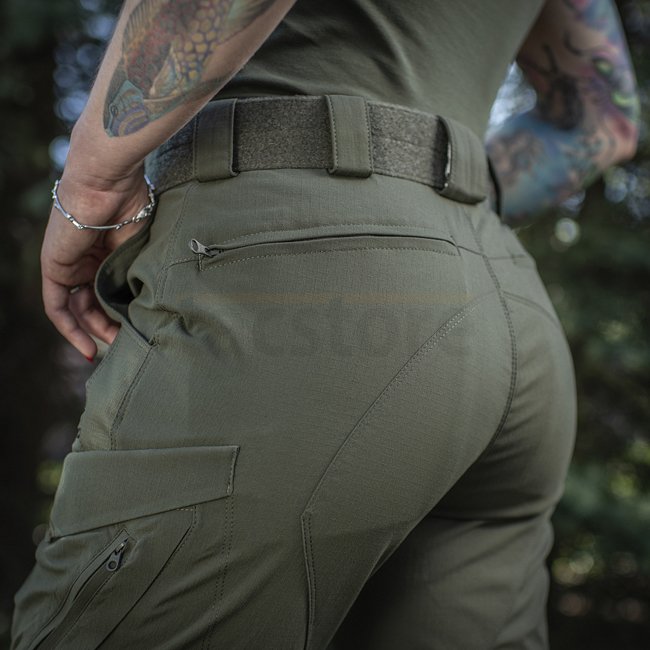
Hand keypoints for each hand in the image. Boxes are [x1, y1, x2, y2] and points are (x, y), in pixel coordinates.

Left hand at [41, 168, 151, 360]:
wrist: (108, 181)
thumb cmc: (130, 205)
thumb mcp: (139, 248)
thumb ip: (136, 276)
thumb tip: (145, 309)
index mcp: (105, 251)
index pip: (109, 290)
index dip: (122, 312)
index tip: (138, 330)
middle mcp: (85, 259)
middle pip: (93, 302)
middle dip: (109, 326)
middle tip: (127, 343)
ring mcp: (68, 263)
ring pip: (77, 308)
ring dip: (92, 331)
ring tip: (114, 346)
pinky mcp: (53, 266)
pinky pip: (57, 305)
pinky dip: (69, 327)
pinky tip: (87, 345)